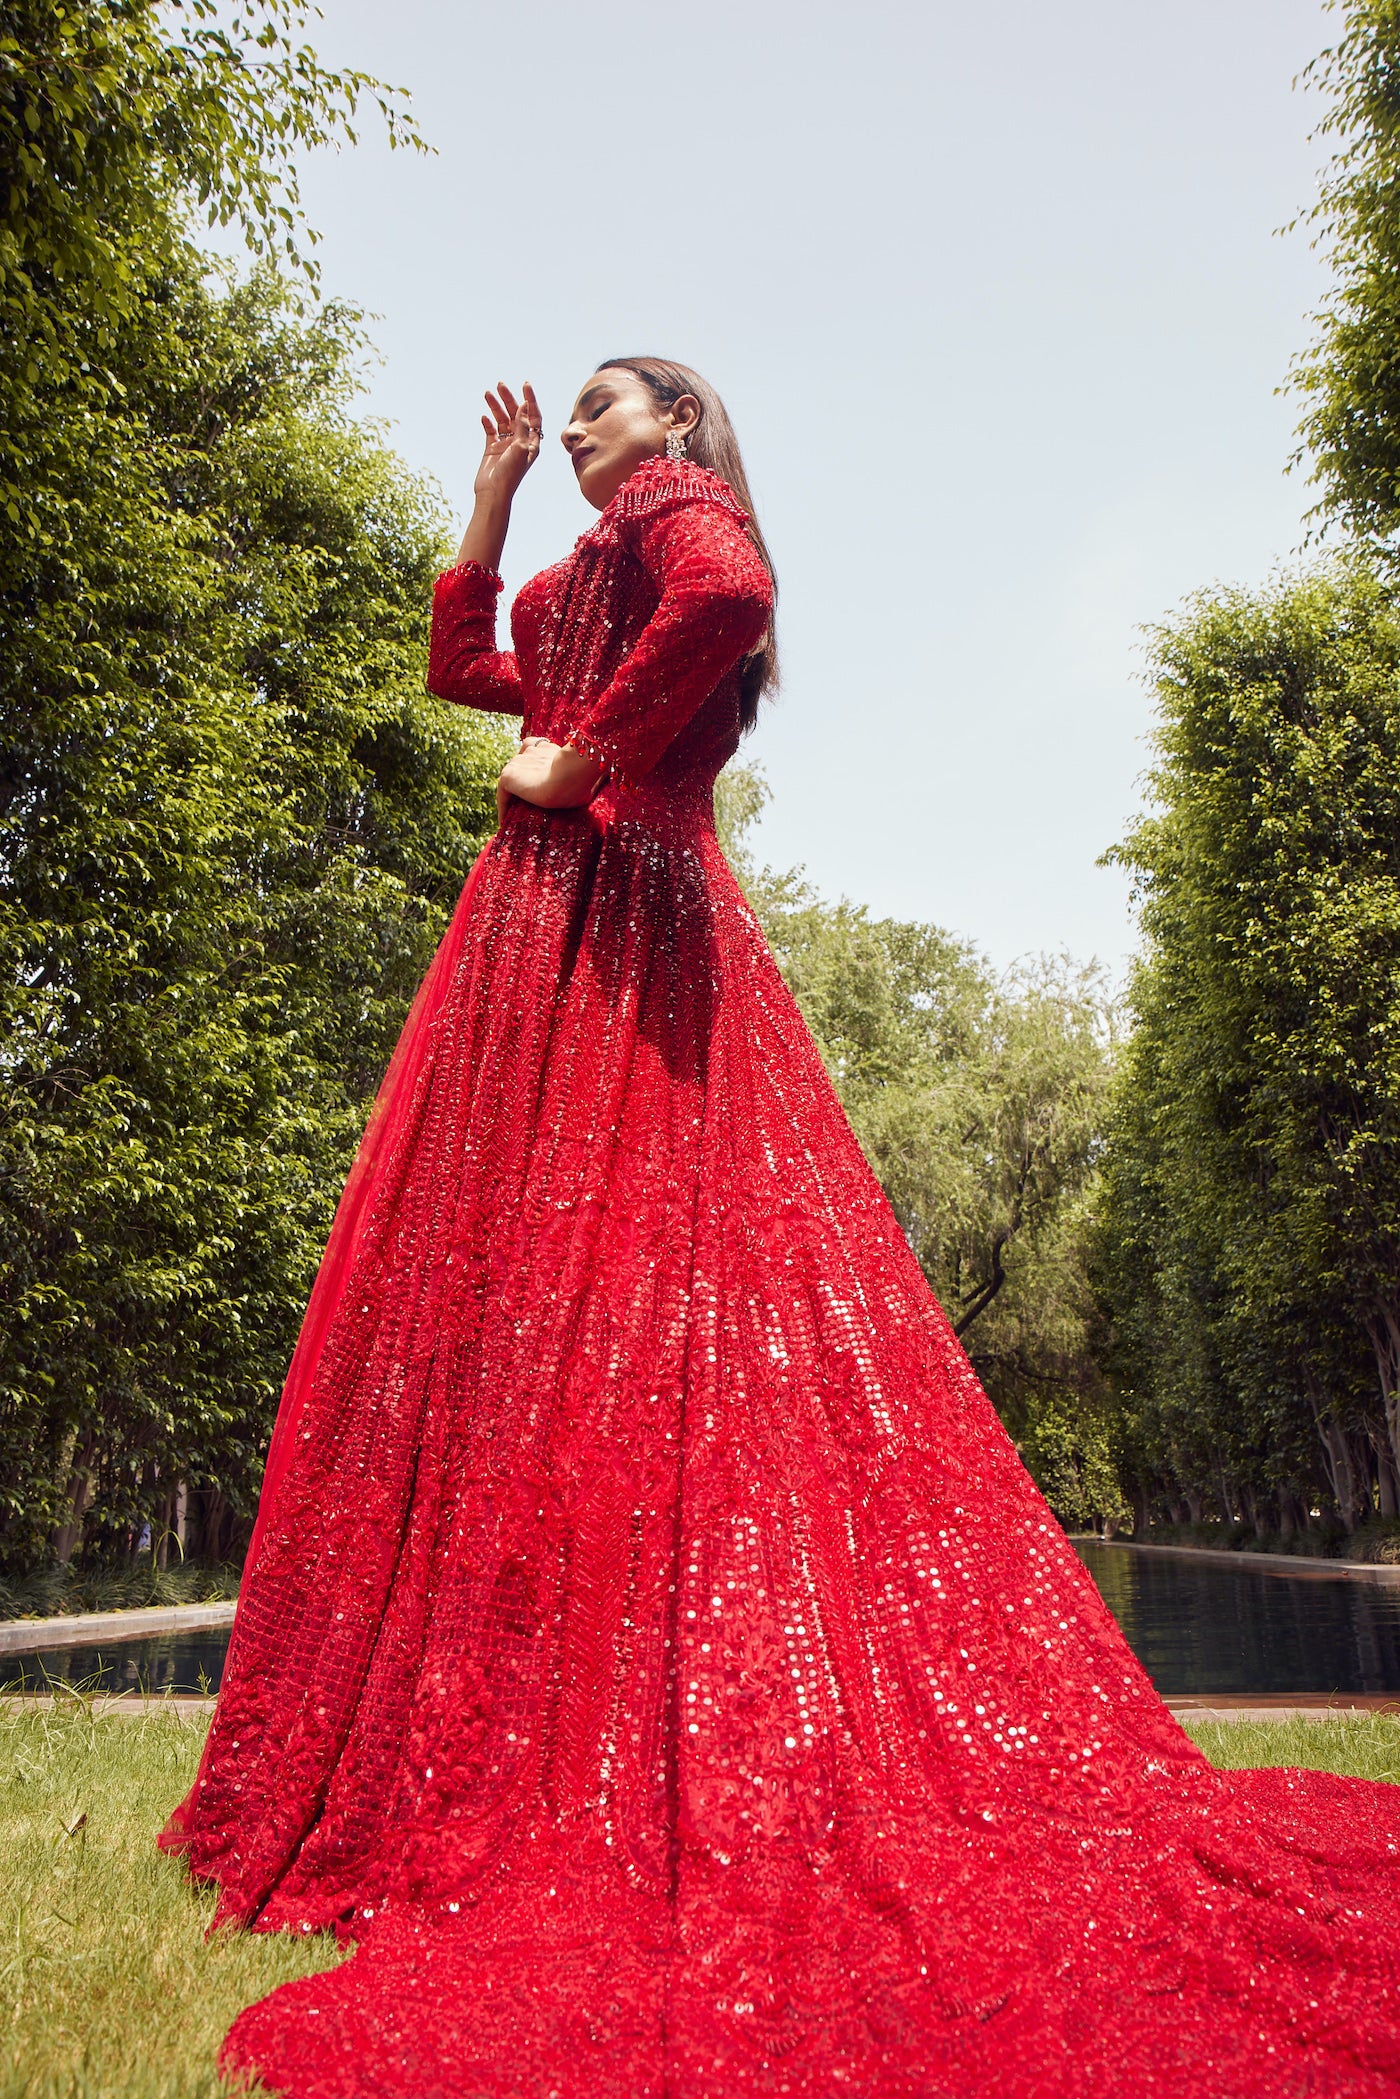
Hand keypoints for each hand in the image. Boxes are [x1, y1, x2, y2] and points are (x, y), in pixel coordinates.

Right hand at [473, 381, 541, 507]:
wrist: (493, 492)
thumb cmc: (510, 473)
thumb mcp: (521, 447)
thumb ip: (523, 426)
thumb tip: (525, 405)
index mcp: (532, 442)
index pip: (534, 416)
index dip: (530, 400)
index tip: (524, 385)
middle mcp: (520, 442)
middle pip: (516, 414)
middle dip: (509, 399)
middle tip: (500, 385)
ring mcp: (505, 445)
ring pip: (502, 420)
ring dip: (496, 407)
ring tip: (488, 394)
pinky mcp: (492, 449)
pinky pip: (490, 431)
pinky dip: (488, 422)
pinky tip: (484, 417)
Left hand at [496, 738, 603, 824]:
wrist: (571, 774)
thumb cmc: (584, 779)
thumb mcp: (588, 779)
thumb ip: (586, 779)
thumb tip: (601, 786)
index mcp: (549, 748)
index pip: (536, 751)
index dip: (535, 768)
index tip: (536, 788)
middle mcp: (532, 751)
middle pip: (523, 766)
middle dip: (524, 784)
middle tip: (525, 807)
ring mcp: (519, 761)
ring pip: (515, 781)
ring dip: (514, 798)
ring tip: (515, 819)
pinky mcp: (508, 775)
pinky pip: (503, 795)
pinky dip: (504, 809)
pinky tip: (506, 824)